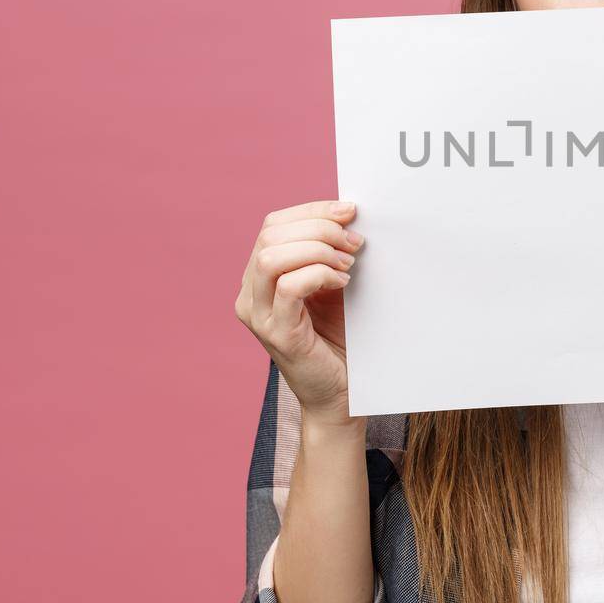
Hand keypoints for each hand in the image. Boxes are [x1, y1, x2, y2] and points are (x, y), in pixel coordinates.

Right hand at [234, 199, 364, 425]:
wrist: (343, 391)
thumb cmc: (340, 337)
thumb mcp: (333, 283)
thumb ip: (331, 251)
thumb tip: (348, 211)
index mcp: (259, 277)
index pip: (273, 225)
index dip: (311, 211)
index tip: (349, 211)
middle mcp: (250, 294)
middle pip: (270, 235)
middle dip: (318, 227)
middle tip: (354, 242)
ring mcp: (258, 316)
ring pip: (272, 257)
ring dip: (318, 250)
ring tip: (347, 264)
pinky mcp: (276, 334)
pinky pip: (289, 287)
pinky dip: (319, 274)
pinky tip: (341, 282)